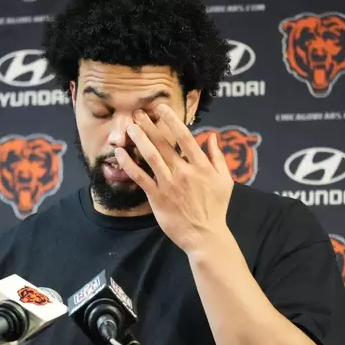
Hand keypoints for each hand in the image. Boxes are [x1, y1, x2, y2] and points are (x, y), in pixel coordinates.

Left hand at [114, 103, 233, 253]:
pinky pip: (140, 177)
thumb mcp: (225, 181)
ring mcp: (168, 184)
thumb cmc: (215, 208)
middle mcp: (183, 172)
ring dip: (138, 139)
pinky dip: (129, 164)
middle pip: (164, 143)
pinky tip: (120, 153)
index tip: (161, 108)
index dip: (172, 120)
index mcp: (201, 166)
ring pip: (150, 156)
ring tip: (129, 126)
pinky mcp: (157, 197)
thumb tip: (211, 136)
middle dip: (149, 126)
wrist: (204, 236)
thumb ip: (218, 157)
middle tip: (138, 113)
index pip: (185, 137)